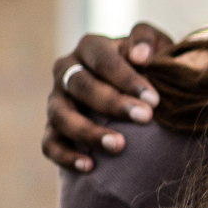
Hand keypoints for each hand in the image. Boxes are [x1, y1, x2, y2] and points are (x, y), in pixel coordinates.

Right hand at [45, 23, 172, 171]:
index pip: (103, 61)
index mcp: (91, 47)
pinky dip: (66, 156)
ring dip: (88, 132)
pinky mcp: (53, 128)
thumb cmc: (152, 67)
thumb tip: (140, 55)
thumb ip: (149, 40)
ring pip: (61, 116)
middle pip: (82, 86)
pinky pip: (50, 143)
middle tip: (145, 118)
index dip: (128, 79)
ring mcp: (56, 100)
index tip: (154, 100)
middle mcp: (67, 70)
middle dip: (113, 103)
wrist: (139, 92)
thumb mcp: (157, 47)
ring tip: (119, 146)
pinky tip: (89, 167)